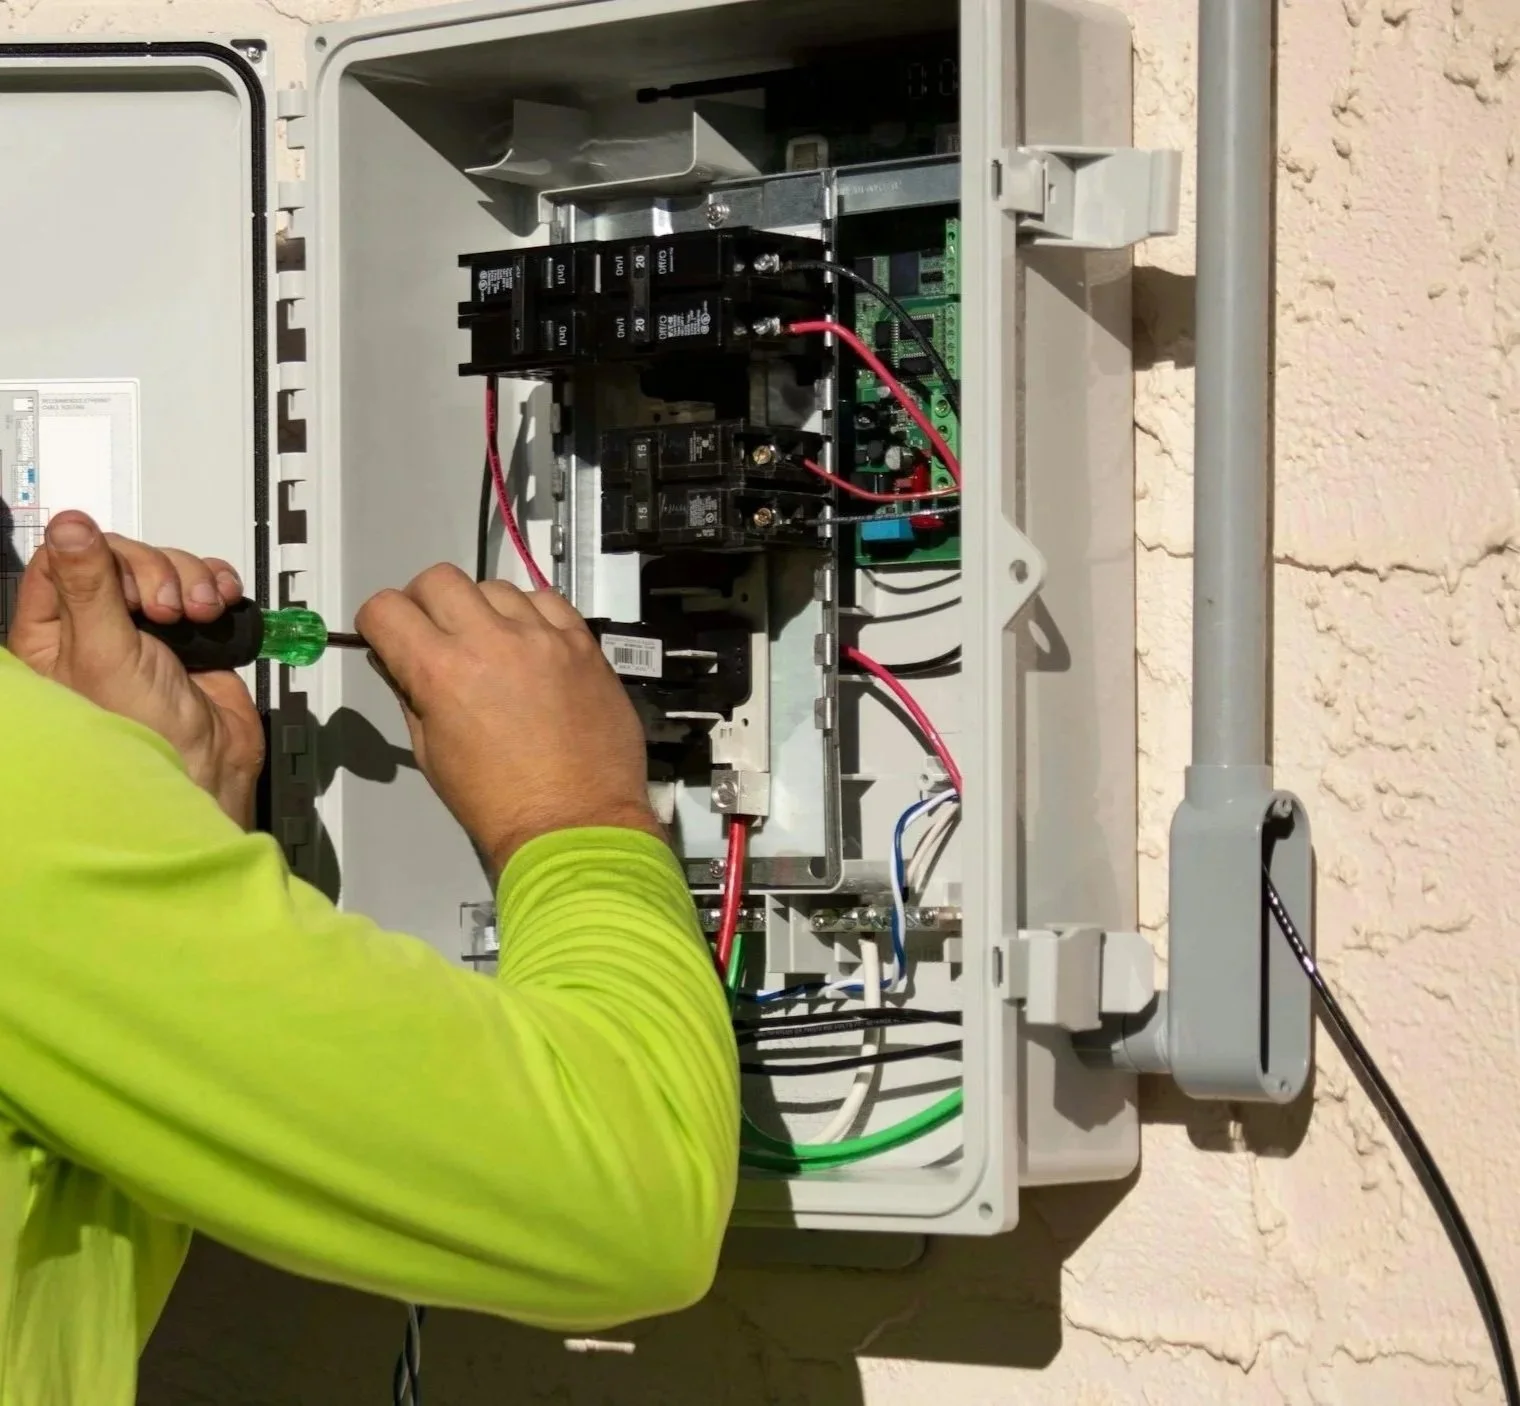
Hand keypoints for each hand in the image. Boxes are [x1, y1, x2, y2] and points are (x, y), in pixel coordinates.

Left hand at [8, 512, 266, 827]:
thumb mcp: (104, 652)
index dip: (102, 556)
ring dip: (192, 580)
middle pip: (123, 556)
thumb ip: (89, 585)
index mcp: (54, 631)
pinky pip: (203, 585)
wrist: (209, 768)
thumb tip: (69, 526)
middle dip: (157, 572)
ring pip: (167, 567)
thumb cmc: (142, 735)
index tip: (128, 580)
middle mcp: (98, 626)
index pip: (65, 557)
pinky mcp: (191, 634)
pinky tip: (219, 607)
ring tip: (199, 616)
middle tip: (167, 610)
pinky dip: (218, 587)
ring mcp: (147, 629)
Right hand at [356, 565, 659, 876]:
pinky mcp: (583, 643)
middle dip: (426, 603)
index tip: (390, 637)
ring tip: (493, 646)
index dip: (379, 623)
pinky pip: (549, 601)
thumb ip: (411, 695)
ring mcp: (542, 637)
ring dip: (483, 610)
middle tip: (437, 635)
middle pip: (439, 579)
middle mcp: (491, 640)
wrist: (573, 822)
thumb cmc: (496, 802)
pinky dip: (532, 615)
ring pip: (496, 587)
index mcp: (441, 671)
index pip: (386, 609)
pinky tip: (533, 645)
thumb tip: (401, 661)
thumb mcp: (431, 752)